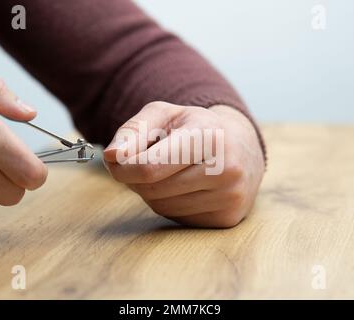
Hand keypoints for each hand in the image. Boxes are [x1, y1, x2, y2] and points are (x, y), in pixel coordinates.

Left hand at [104, 101, 264, 227]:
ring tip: (168, 172)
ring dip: (152, 192)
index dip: (123, 168)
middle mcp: (226, 169)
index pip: (150, 167)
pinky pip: (178, 218)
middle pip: (153, 189)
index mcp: (209, 136)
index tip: (114, 162)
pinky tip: (184, 187)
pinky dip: (170, 204)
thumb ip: (134, 131)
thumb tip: (111, 156)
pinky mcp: (227, 217)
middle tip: (142, 163)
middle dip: (136, 179)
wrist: (242, 148)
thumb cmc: (197, 128)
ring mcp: (230, 196)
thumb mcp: (166, 115)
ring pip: (163, 206)